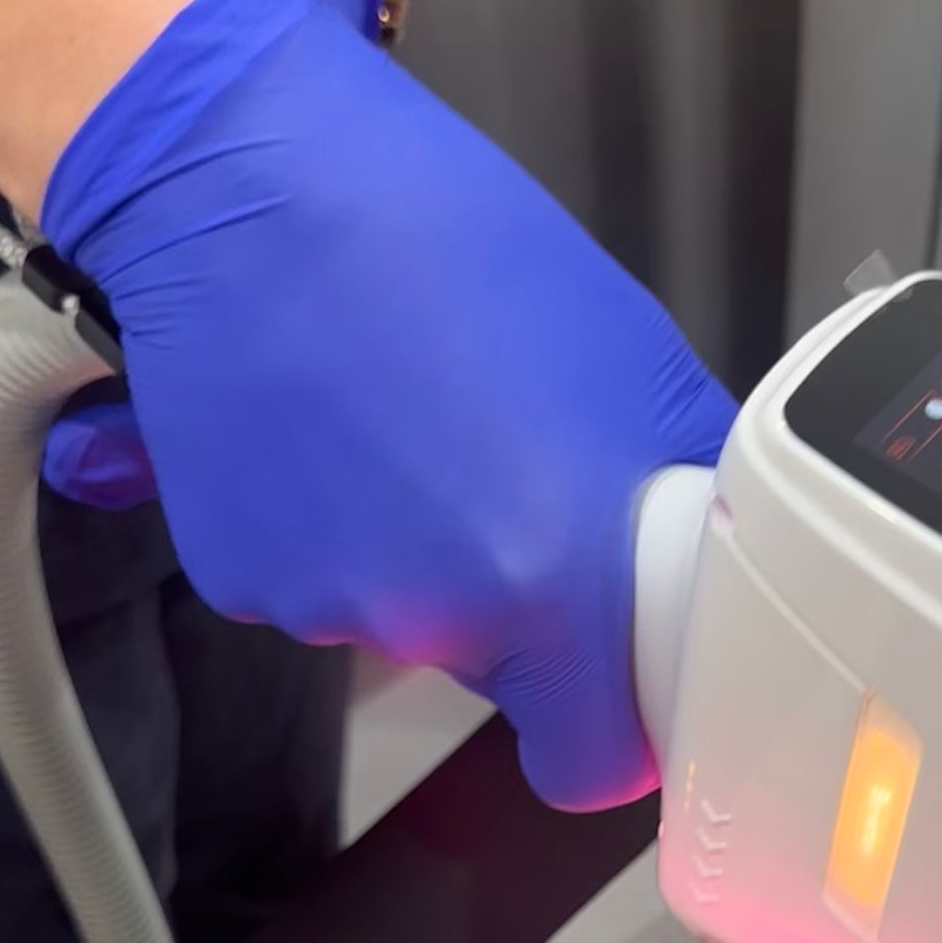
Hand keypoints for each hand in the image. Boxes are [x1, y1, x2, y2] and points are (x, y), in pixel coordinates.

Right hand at [42, 0, 734, 807]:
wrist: (242, 178)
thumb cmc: (439, 238)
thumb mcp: (629, 355)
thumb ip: (676, 490)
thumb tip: (704, 565)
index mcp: (555, 578)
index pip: (598, 764)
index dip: (615, 727)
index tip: (620, 681)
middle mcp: (433, 615)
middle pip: (501, 677)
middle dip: (518, 605)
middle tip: (504, 474)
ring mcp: (324, 601)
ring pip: (403, 623)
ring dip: (417, 551)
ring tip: (410, 424)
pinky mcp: (237, 574)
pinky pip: (314, 583)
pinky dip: (328, 528)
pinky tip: (335, 428)